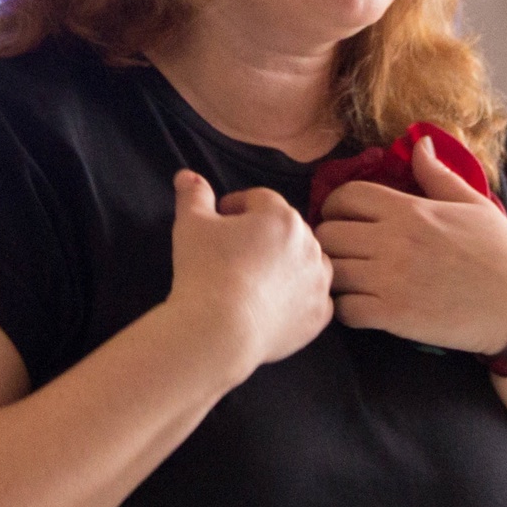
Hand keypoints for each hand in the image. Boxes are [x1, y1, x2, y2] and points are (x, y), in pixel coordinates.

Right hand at [167, 171, 333, 378]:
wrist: (221, 331)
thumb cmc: (205, 271)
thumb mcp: (191, 225)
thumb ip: (193, 195)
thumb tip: (187, 175)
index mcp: (282, 216)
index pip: (260, 199)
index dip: (236, 206)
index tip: (219, 219)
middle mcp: (310, 245)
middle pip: (287, 230)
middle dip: (263, 235)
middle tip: (235, 251)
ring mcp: (318, 282)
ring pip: (307, 262)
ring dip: (287, 264)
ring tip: (259, 277)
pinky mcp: (319, 315)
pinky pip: (314, 299)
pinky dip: (299, 298)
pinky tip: (277, 305)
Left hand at [314, 135, 506, 352]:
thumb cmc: (502, 254)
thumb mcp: (473, 204)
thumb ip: (437, 174)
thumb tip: (418, 142)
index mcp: (411, 210)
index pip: (346, 195)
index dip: (337, 205)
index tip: (345, 217)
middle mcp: (394, 242)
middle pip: (329, 234)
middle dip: (332, 240)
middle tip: (346, 250)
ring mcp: (390, 280)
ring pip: (332, 271)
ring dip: (337, 275)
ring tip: (352, 278)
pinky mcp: (393, 316)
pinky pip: (345, 310)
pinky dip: (347, 309)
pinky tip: (363, 305)